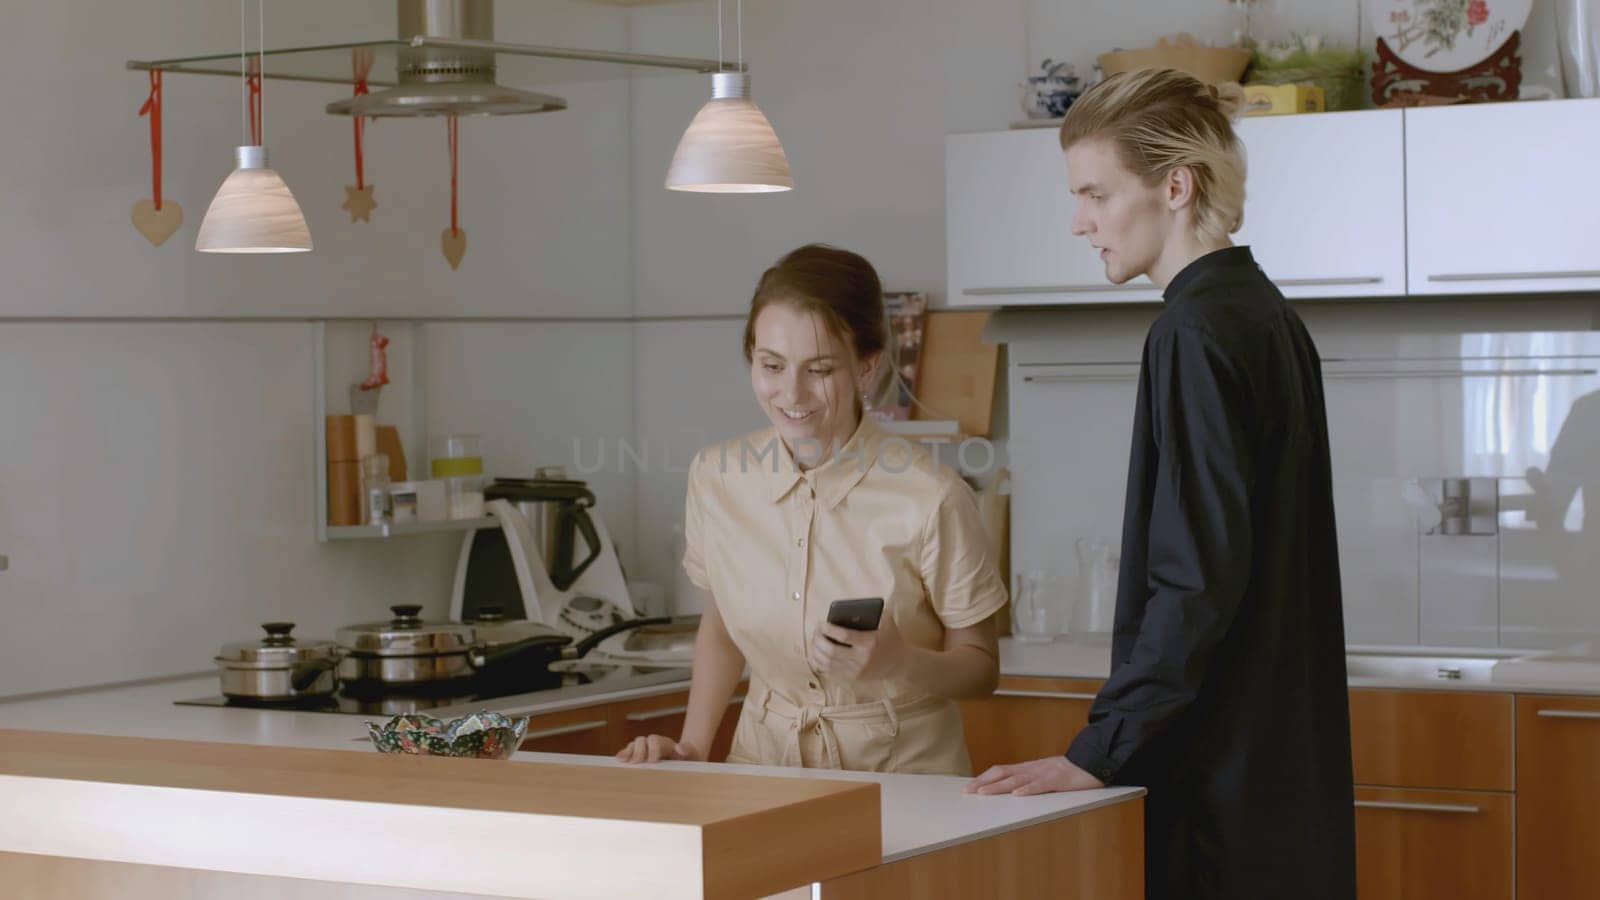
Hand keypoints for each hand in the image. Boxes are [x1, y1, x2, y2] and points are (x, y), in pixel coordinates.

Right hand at [614, 734, 702, 763]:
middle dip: (638, 750)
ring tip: (621, 760)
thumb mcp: (692, 753)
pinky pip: (630, 754)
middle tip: (636, 762)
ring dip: (628, 752)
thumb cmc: (690, 757)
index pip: (656, 741)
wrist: (689, 758)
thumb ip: (687, 749)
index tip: (653, 760)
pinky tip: (619, 761)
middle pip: (642, 741)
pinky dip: (624, 756)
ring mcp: (647, 750)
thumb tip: (679, 748)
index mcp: (666, 744)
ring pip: (634, 746)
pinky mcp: (642, 757)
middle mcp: (654, 745)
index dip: (653, 749)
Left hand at [808, 612, 905, 680]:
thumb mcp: (887, 622)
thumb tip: (849, 608)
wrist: (898, 664)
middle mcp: (861, 659)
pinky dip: (818, 662)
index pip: (843, 636)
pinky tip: (815, 652)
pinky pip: (828, 672)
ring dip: (816, 650)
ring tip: (814, 639)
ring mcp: (855, 671)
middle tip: (816, 630)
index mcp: (869, 643)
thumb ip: (873, 613)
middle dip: (819, 639)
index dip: (828, 629)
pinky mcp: (851, 679)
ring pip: (826, 663)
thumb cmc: (890, 639)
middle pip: (831, 651)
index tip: (821, 623)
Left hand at [965, 756, 1105, 795]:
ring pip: (1017, 780)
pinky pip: (1041, 785)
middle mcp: (1033, 768)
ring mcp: (1045, 773)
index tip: (969, 786)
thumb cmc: (1070, 771)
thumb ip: (1030, 779)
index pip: (1001, 770)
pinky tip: (1017, 795)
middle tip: (967, 791)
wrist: (1095, 760)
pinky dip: (1028, 790)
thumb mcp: (1045, 773)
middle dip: (983, 782)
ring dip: (998, 787)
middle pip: (1003, 773)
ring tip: (983, 793)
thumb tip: (1011, 788)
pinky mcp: (1059, 780)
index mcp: (1029, 768)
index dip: (984, 778)